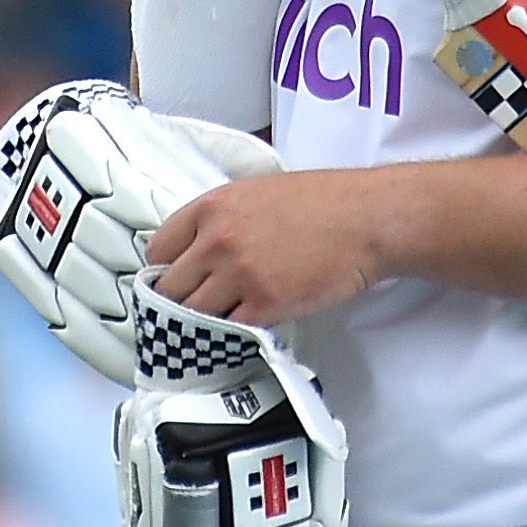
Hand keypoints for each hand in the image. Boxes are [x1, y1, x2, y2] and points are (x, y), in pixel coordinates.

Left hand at [146, 169, 383, 324]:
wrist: (367, 219)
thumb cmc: (324, 202)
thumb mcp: (258, 192)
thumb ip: (222, 218)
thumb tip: (198, 249)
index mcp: (214, 206)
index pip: (159, 246)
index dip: (164, 267)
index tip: (171, 279)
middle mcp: (218, 240)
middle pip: (170, 286)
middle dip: (177, 299)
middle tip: (189, 307)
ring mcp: (239, 274)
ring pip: (194, 314)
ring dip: (201, 322)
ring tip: (213, 323)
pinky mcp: (264, 305)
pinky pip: (229, 330)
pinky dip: (231, 334)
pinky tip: (240, 327)